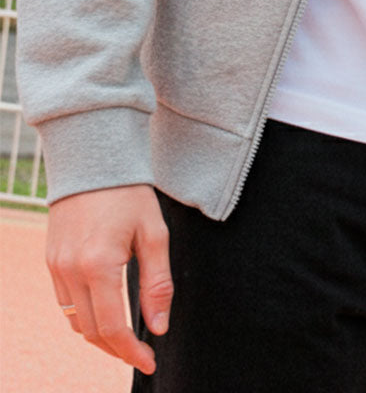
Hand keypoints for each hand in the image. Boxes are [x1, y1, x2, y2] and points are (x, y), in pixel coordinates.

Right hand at [46, 184, 172, 373]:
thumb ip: (158, 283)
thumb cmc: (129, 192)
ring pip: (74, 321)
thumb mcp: (154, 233)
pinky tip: (105, 312)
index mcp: (98, 265)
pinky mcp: (52, 260)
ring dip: (99, 336)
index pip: (112, 328)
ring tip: (125, 338)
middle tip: (141, 354)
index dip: (131, 353)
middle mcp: (70, 270)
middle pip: (90, 332)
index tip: (149, 361)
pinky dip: (84, 316)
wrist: (93, 158)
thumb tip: (158, 327)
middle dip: (116, 350)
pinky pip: (65, 303)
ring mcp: (56, 266)